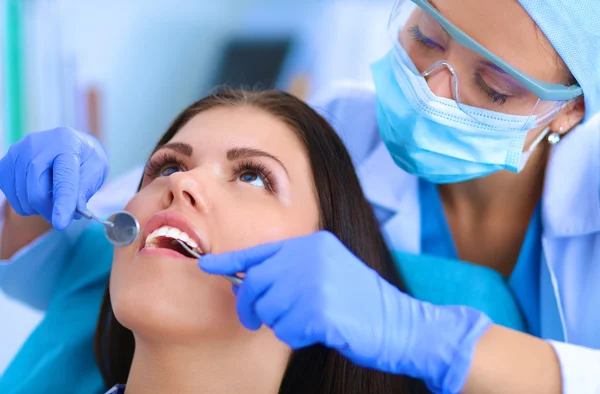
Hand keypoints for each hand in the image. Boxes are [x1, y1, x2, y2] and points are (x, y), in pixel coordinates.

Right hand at [0, 127, 108, 229]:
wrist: (68, 143)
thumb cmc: (84, 158)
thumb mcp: (96, 170)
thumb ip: (85, 189)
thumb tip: (74, 211)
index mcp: (67, 143)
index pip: (63, 179)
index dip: (62, 203)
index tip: (61, 224)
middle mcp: (37, 144)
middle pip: (37, 191)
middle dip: (51, 210)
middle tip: (65, 215)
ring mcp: (17, 152)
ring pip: (23, 197)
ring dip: (40, 208)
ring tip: (54, 197)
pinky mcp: (5, 163)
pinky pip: (11, 196)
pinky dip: (26, 203)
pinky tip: (39, 192)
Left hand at [199, 231, 491, 392]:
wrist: (401, 324)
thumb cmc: (359, 302)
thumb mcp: (326, 272)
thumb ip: (290, 270)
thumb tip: (245, 283)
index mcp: (312, 243)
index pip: (260, 251)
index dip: (229, 261)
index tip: (206, 265)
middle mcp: (311, 256)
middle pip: (256, 283)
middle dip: (251, 305)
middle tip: (255, 320)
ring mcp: (315, 280)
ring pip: (269, 308)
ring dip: (282, 322)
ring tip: (311, 319)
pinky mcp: (320, 309)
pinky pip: (286, 329)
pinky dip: (296, 335)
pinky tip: (321, 330)